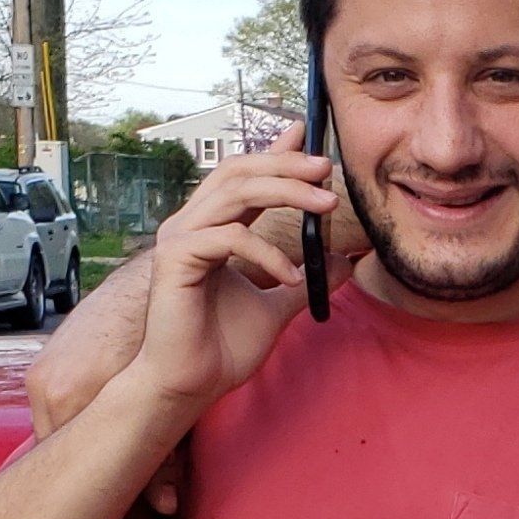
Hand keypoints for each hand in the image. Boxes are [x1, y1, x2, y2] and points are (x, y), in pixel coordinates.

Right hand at [130, 125, 352, 423]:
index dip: (274, 152)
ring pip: (236, 193)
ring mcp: (179, 239)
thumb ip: (303, 280)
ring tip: (325, 205)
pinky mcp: (176, 260)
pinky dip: (266, 252)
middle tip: (327, 167)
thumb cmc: (220, 348)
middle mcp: (191, 225)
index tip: (307, 133)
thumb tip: (342, 261)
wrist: (189, 385)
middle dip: (286, 164)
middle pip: (240, 172)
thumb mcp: (275, 306)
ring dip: (286, 192)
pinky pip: (229, 238)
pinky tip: (289, 276)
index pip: (244, 176)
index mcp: (211, 228)